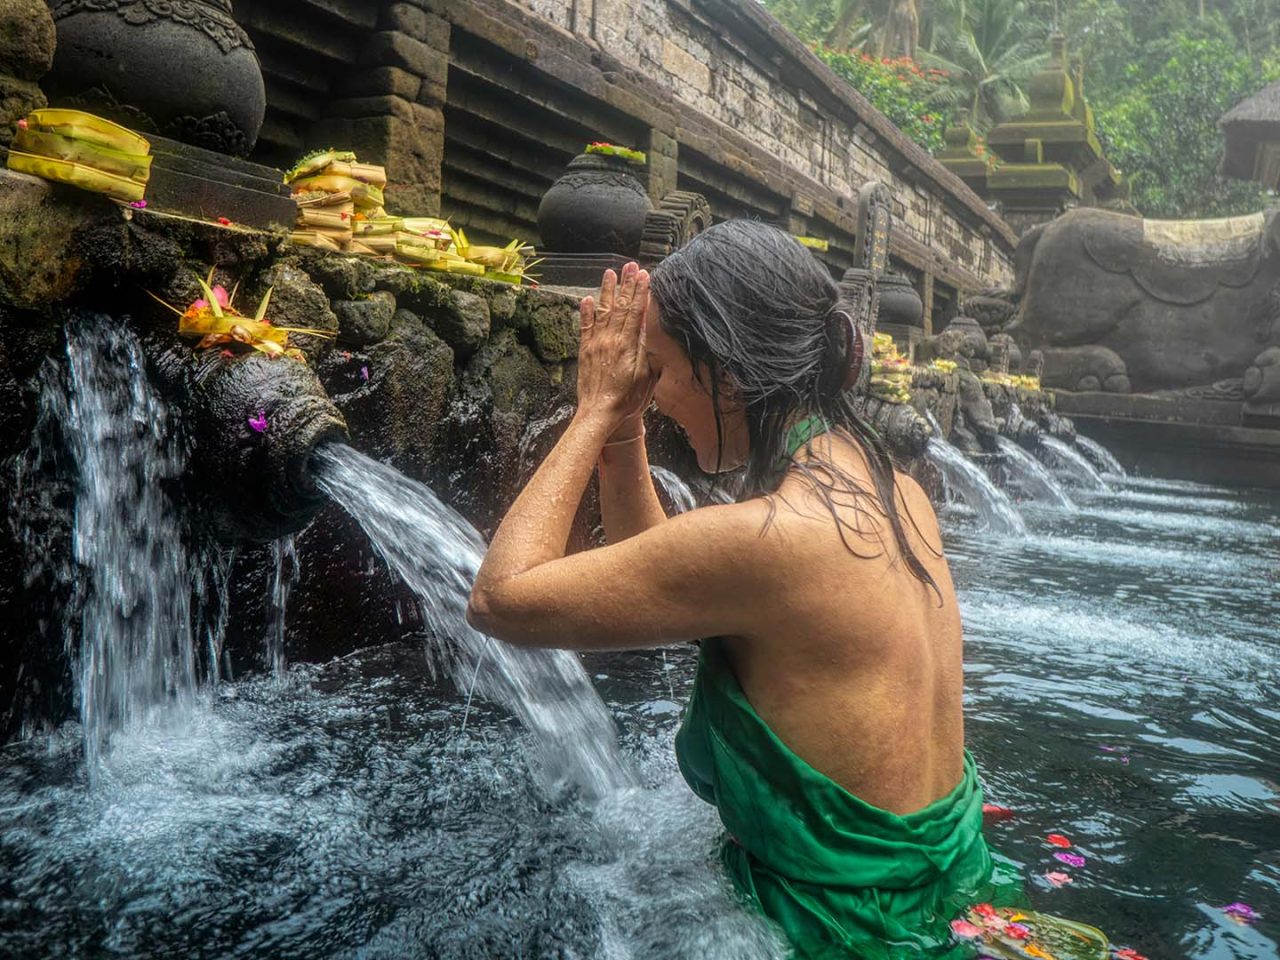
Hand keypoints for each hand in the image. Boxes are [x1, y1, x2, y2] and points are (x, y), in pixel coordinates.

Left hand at [577, 262, 654, 436]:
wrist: (599, 413)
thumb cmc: (627, 399)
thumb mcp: (646, 376)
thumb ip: (646, 349)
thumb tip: (649, 327)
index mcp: (627, 345)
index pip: (636, 311)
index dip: (641, 292)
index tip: (645, 275)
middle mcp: (610, 340)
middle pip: (621, 306)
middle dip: (627, 284)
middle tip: (631, 266)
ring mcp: (596, 343)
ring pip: (603, 311)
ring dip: (607, 291)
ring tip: (610, 273)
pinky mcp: (585, 351)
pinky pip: (585, 326)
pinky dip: (586, 311)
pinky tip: (587, 298)